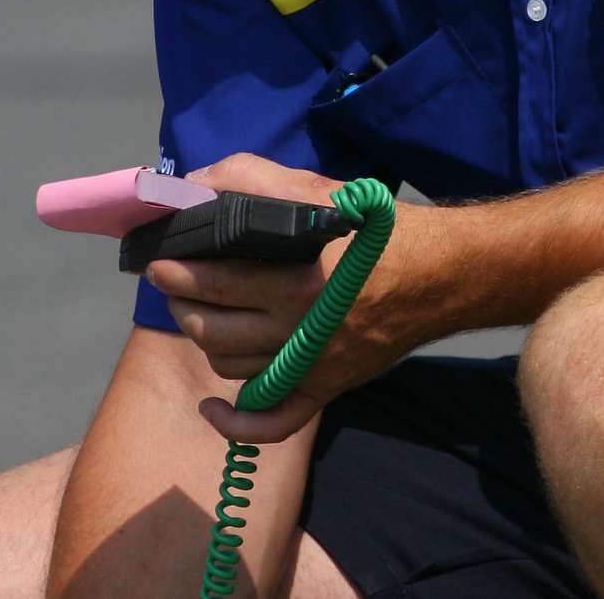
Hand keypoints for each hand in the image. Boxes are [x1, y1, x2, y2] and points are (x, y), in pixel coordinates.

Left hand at [145, 153, 435, 443]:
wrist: (444, 275)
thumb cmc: (380, 230)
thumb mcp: (318, 189)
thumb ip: (251, 180)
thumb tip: (194, 186)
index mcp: (296, 281)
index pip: (213, 283)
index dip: (175, 271)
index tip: (160, 259)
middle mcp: (300, 331)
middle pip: (212, 330)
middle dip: (181, 304)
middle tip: (173, 283)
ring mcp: (312, 367)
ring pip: (232, 369)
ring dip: (206, 342)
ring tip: (200, 315)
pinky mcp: (326, 388)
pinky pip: (273, 422)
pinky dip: (236, 424)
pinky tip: (212, 408)